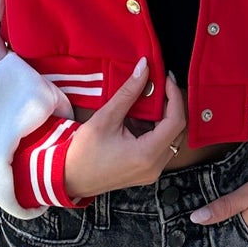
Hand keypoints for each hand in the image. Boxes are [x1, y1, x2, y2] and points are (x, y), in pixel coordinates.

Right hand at [62, 59, 186, 198]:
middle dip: (171, 105)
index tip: (165, 79)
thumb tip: (144, 68)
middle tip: (159, 85)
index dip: (174, 96)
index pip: (176, 121)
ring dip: (163, 117)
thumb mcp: (106, 118)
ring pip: (171, 138)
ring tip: (147, 99)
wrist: (69, 178)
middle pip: (178, 130)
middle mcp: (155, 166)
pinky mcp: (147, 171)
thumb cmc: (83, 152)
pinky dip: (155, 130)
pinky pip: (161, 147)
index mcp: (147, 155)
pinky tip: (139, 118)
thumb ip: (128, 93)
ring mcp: (152, 171)